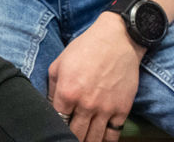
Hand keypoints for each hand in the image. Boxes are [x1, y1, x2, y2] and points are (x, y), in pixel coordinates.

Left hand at [47, 13, 143, 141]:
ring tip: (82, 139)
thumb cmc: (85, 49)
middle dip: (70, 137)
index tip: (55, 127)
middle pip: (75, 134)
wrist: (117, 40)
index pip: (57, 121)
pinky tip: (99, 138)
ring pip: (94, 138)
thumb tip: (50, 108)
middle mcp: (86, 104)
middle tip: (67, 136)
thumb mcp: (59, 64)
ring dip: (87, 141)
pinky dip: (105, 140)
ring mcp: (106, 109)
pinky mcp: (122, 110)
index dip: (55, 126)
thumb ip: (51, 89)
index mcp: (67, 93)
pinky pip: (113, 135)